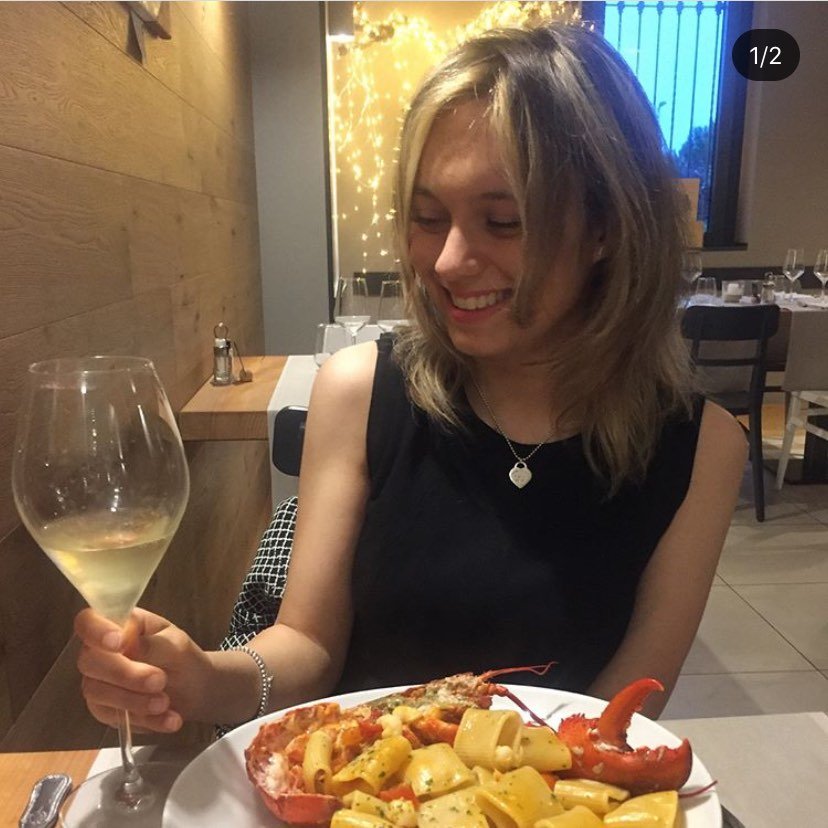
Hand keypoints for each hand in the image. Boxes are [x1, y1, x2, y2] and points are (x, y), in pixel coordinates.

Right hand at [74, 608, 211, 732]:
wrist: (194, 687)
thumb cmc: (181, 656)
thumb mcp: (176, 644)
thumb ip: (153, 644)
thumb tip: (129, 644)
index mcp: (118, 624)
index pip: (88, 621)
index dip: (96, 631)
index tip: (118, 643)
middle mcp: (100, 652)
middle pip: (90, 661)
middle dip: (125, 674)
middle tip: (160, 680)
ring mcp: (98, 681)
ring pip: (97, 692)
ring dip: (134, 700)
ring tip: (166, 702)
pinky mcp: (104, 709)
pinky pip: (113, 718)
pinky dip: (145, 720)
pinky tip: (170, 719)